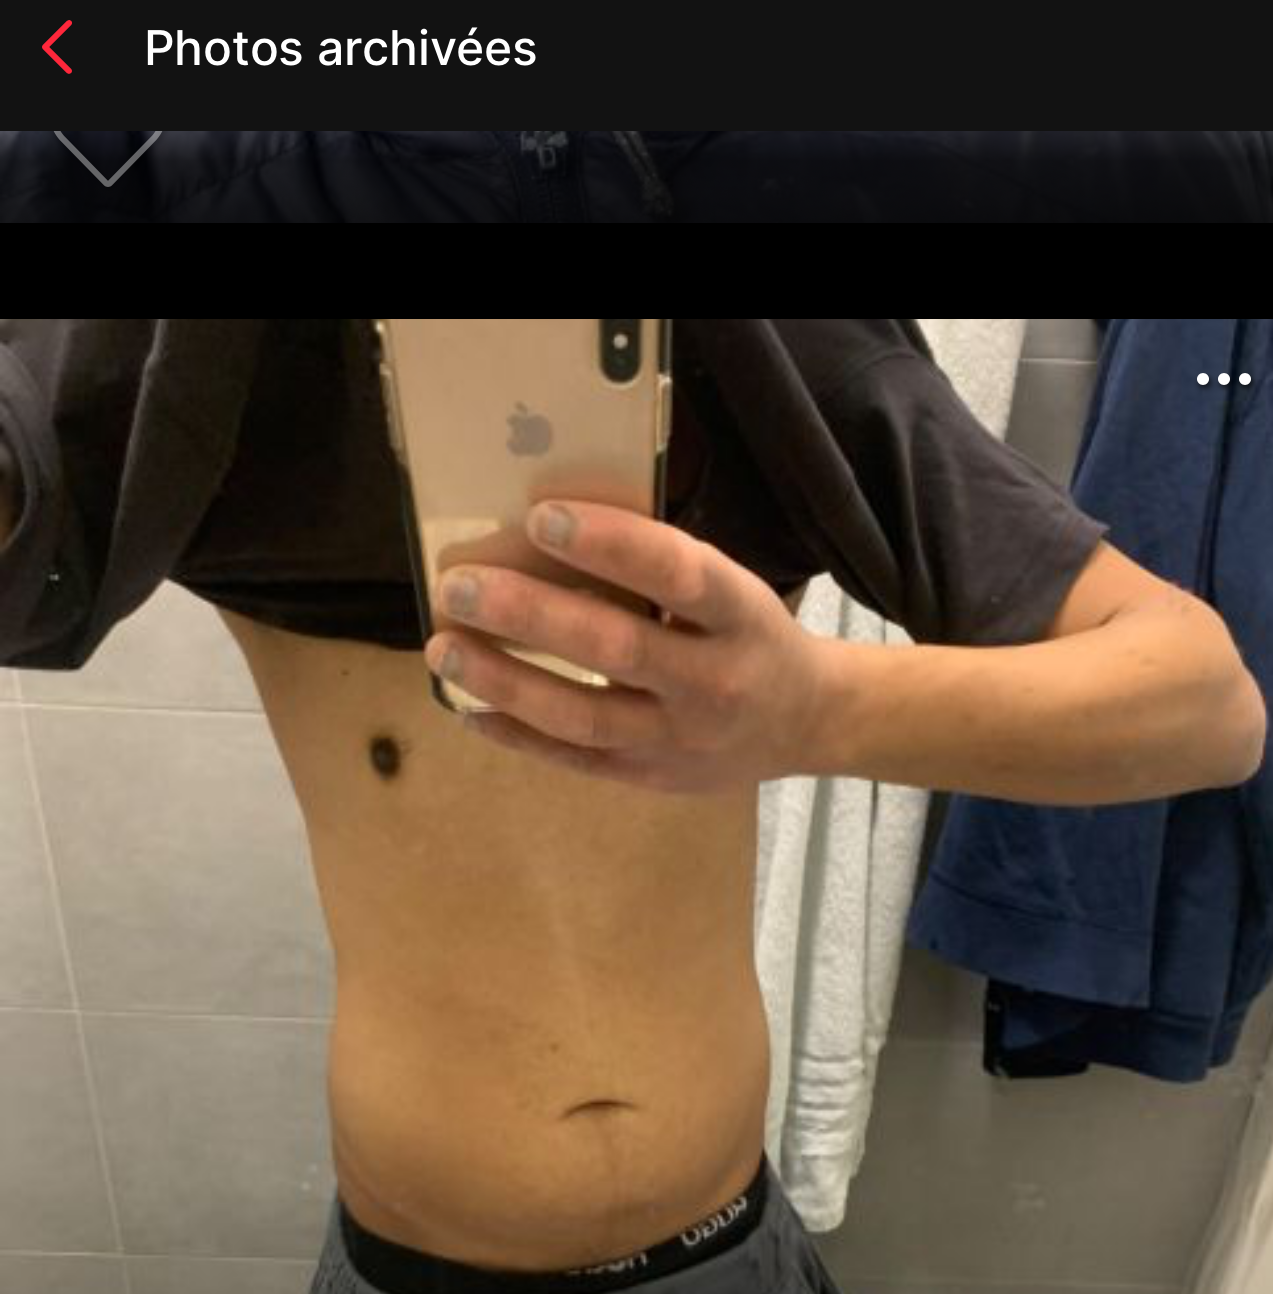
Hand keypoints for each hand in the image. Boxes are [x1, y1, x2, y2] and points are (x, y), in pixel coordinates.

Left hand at [423, 499, 834, 794]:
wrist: (806, 722)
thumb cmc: (749, 634)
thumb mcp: (731, 589)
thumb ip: (661, 570)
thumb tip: (548, 532)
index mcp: (740, 616)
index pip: (677, 575)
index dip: (610, 545)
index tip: (542, 516)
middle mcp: (713, 681)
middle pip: (616, 648)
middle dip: (530, 615)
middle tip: (460, 586)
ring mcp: (679, 739)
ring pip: (583, 715)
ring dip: (505, 680)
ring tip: (445, 647)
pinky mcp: (649, 776)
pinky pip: (572, 758)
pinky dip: (515, 733)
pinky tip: (465, 704)